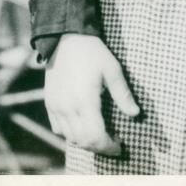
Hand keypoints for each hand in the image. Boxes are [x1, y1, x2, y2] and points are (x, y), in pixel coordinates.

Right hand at [44, 33, 139, 155]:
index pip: (95, 137)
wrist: (66, 38)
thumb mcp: (113, 69)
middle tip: (113, 142)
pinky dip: (70, 133)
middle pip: (83, 142)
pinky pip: (57, 128)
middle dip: (99, 147)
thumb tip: (135, 113)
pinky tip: (81, 125)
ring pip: (70, 137)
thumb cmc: (92, 52)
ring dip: (85, 141)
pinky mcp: (49, 102)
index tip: (120, 145)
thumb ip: (123, 94)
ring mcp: (56, 106)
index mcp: (85, 101)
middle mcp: (67, 108)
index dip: (109, 146)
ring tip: (99, 134)